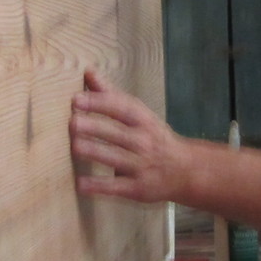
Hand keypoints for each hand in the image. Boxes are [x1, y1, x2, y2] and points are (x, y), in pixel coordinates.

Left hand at [69, 69, 196, 204]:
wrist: (187, 170)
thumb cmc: (154, 138)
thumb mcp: (139, 115)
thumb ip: (111, 95)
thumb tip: (88, 71)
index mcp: (144, 121)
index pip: (122, 109)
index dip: (100, 103)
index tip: (77, 99)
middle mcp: (145, 142)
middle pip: (119, 133)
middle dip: (96, 127)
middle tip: (73, 122)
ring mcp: (142, 166)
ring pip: (117, 158)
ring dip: (96, 152)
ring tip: (75, 147)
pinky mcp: (138, 188)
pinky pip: (117, 187)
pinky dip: (99, 186)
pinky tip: (80, 185)